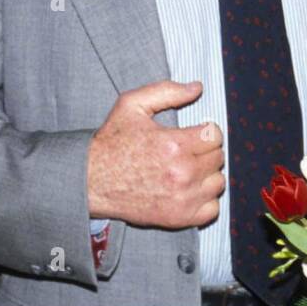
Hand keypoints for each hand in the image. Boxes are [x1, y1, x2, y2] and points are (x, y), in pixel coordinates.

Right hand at [86, 80, 224, 227]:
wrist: (89, 182)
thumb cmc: (111, 143)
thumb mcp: (132, 105)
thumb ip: (167, 91)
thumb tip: (197, 87)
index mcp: (174, 145)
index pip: (215, 135)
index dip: (206, 131)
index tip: (194, 134)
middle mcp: (181, 173)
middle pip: (218, 158)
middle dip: (205, 151)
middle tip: (188, 151)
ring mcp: (181, 198)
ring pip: (217, 182)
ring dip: (207, 174)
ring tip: (188, 170)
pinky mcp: (177, 218)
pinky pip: (211, 209)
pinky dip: (205, 200)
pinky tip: (189, 190)